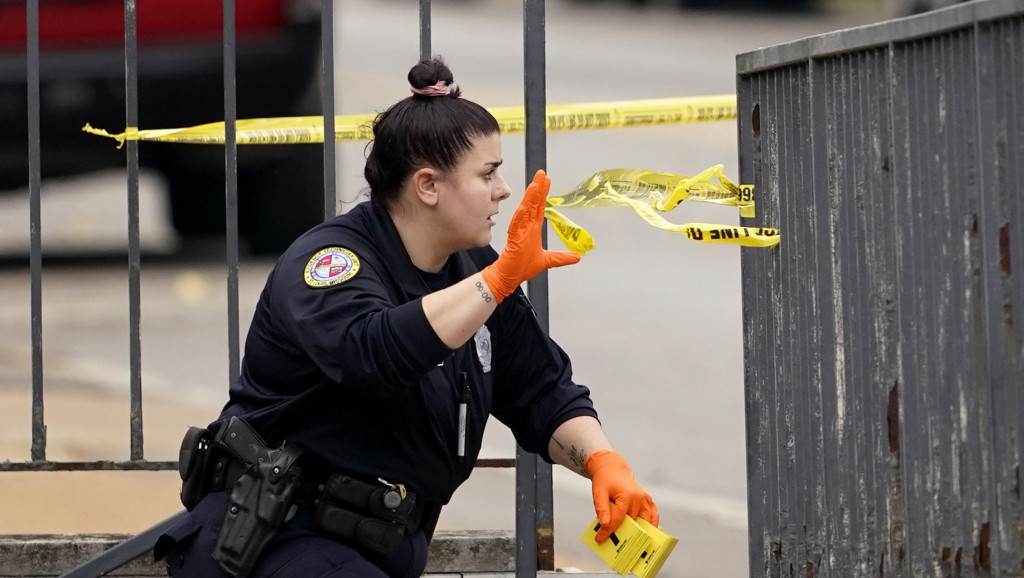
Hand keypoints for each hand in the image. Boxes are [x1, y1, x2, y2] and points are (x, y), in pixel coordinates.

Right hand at [480, 170, 580, 302]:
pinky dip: (519, 218)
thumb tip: (577, 257)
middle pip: (533, 204)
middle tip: (542, 174)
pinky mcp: (513, 241)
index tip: (546, 181)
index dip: (543, 194)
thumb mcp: (548, 261)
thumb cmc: (521, 267)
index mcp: (533, 229)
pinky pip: (516, 227)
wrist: (509, 277)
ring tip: (534, 186)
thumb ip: (562, 257)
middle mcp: (526, 228)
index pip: (540, 207)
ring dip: (530, 199)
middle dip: (538, 189)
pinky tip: (523, 208)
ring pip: (525, 212)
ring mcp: (519, 233)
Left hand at [584, 449, 658, 541]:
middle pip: (632, 523)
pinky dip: (652, 524)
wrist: (612, 468)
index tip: (599, 539)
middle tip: (615, 547)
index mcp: (626, 496)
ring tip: (633, 545)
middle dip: (623, 534)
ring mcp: (645, 500)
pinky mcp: (648, 500)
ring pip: (644, 522)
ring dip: (639, 533)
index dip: (608, 530)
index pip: (618, 519)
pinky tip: (649, 534)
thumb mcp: (598, 493)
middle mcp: (639, 499)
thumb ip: (601, 509)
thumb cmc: (605, 481)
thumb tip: (604, 525)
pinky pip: (653, 515)